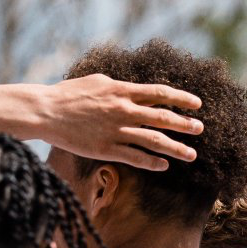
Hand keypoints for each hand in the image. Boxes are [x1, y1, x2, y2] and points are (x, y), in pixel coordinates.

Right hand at [40, 74, 203, 171]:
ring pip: (153, 141)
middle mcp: (124, 110)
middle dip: (185, 124)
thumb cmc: (69, 94)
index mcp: (122, 90)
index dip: (182, 99)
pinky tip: (163, 166)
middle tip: (200, 130)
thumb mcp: (97, 81)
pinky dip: (152, 162)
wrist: (46, 111)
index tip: (197, 104)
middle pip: (163, 118)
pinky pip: (135, 157)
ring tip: (191, 155)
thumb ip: (120, 86)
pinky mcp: (106, 149)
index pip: (160, 94)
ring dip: (175, 148)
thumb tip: (135, 89)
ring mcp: (116, 131)